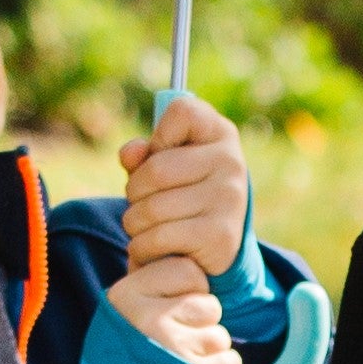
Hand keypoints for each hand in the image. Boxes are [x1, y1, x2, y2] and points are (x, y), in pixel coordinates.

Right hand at [104, 248, 237, 363]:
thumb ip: (153, 282)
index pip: (188, 270)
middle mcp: (148, 319)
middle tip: (171, 344)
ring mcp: (172, 349)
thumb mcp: (124, 310)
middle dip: (200, 323)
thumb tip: (193, 256)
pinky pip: (232, 362)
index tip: (167, 310)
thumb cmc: (125, 355)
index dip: (189, 290)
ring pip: (221, 334)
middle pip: (210, 304)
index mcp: (128, 294)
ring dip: (208, 351)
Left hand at [117, 93, 251, 277]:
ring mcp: (229, 199)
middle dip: (134, 192)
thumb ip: (144, 155)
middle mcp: (232, 162)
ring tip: (145, 228)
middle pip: (155, 169)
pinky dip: (142, 247)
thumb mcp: (165, 168)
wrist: (214, 252)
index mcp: (221, 134)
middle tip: (141, 204)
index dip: (159, 136)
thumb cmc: (184, 198)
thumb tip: (130, 154)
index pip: (182, 111)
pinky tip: (150, 248)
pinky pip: (157, 238)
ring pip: (151, 209)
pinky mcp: (221, 236)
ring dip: (133, 224)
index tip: (160, 156)